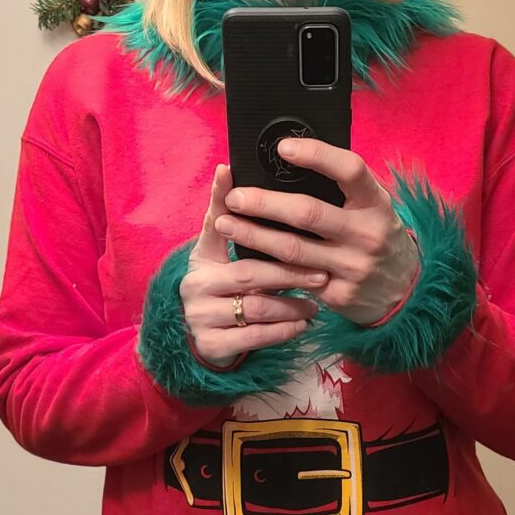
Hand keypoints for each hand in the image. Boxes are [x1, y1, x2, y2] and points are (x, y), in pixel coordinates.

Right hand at [179, 165, 326, 367]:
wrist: (200, 340)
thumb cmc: (221, 288)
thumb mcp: (218, 254)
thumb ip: (226, 216)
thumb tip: (228, 167)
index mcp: (200, 259)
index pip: (216, 227)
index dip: (227, 204)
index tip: (247, 190)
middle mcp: (194, 287)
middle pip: (249, 273)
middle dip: (288, 272)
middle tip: (320, 272)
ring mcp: (200, 318)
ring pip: (256, 308)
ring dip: (291, 305)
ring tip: (317, 302)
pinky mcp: (212, 347)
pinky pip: (256, 338)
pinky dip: (283, 331)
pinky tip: (302, 324)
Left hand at [215, 139, 418, 324]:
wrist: (405, 290)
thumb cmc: (377, 234)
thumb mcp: (373, 206)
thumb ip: (344, 187)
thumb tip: (293, 157)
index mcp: (376, 203)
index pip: (349, 170)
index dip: (316, 155)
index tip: (282, 147)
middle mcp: (367, 234)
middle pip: (308, 213)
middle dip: (264, 203)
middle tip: (234, 196)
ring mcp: (352, 267)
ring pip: (292, 250)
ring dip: (253, 235)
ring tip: (224, 222)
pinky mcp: (338, 294)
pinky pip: (293, 277)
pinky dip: (265, 265)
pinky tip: (243, 255)